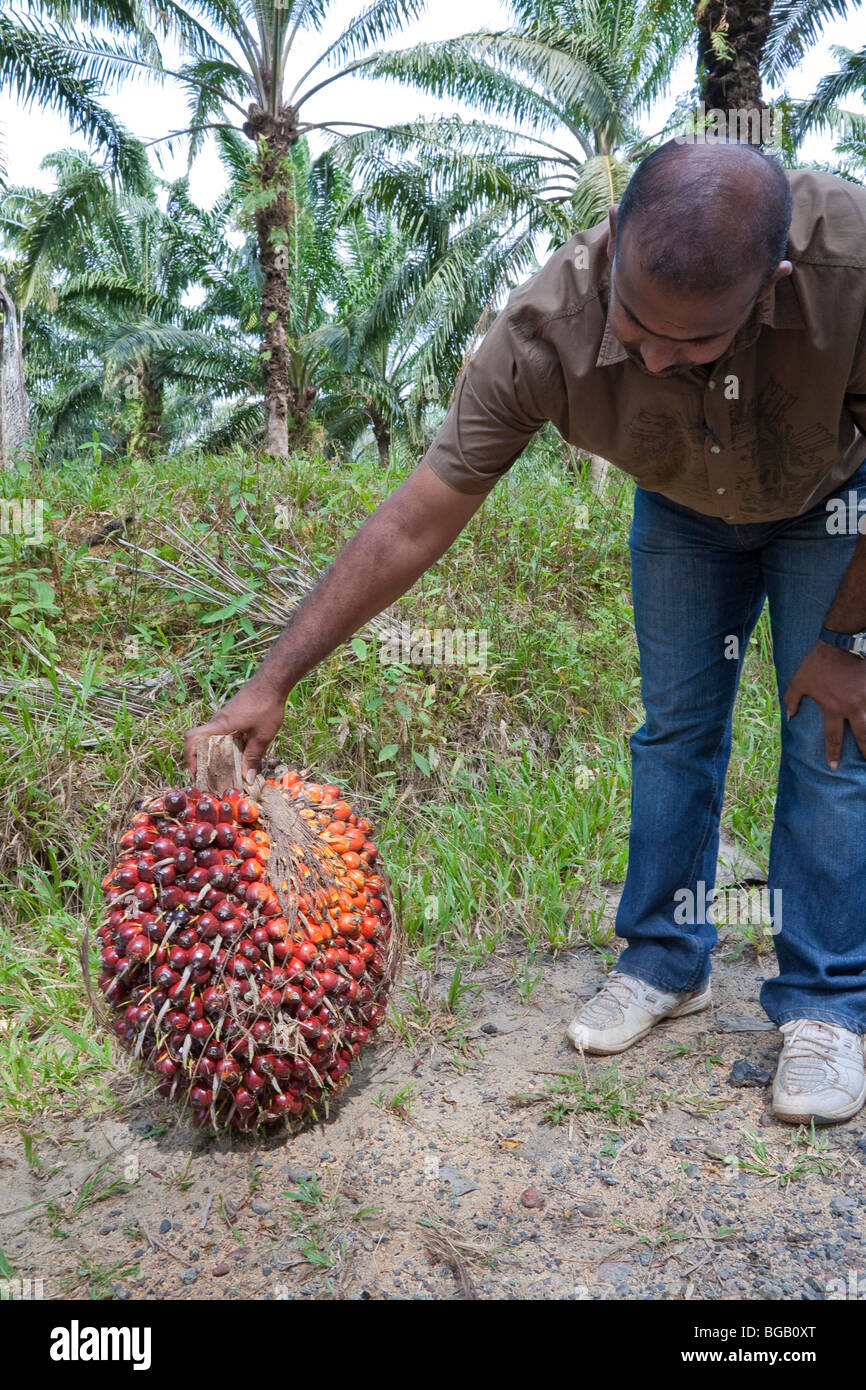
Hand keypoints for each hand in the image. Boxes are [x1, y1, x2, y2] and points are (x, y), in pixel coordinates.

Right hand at [184, 677, 286, 782]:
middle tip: (211, 776)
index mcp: (220, 726)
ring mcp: (225, 718)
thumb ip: (254, 757)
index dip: (190, 756)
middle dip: (202, 759)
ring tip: (225, 770)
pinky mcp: (233, 716)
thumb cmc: (266, 707)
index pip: (193, 738)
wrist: (273, 682)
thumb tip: (248, 779)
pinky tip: (238, 754)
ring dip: (215, 753)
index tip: (197, 772)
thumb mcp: (262, 736)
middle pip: (200, 741)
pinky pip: (222, 733)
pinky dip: (225, 745)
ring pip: (212, 738)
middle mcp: (218, 721)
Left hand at [783, 640, 865, 767]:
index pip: (833, 737)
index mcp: (833, 708)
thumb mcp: (799, 681)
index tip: (834, 766)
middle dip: (865, 751)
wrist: (841, 644)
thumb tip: (789, 718)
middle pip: (862, 736)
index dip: (833, 753)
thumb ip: (792, 700)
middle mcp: (852, 708)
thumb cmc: (818, 663)